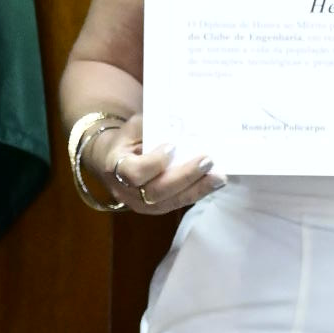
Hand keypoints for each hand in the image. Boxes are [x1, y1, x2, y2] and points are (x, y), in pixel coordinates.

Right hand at [92, 114, 222, 215]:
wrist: (114, 159)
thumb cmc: (128, 139)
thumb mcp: (134, 127)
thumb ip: (152, 126)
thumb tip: (182, 124)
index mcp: (115, 167)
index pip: (134, 172)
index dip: (155, 163)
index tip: (172, 146)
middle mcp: (126, 191)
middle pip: (156, 192)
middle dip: (185, 176)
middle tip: (207, 161)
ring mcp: (141, 204)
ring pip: (170, 202)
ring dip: (197, 189)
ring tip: (219, 177)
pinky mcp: (156, 208)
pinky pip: (178, 203)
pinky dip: (198, 192)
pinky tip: (214, 182)